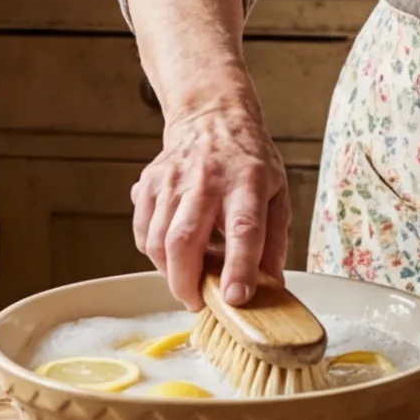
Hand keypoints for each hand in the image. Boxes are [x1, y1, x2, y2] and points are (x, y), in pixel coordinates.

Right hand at [130, 99, 289, 310]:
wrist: (212, 117)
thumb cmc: (248, 161)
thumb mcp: (277, 194)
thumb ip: (275, 242)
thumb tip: (274, 287)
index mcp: (248, 182)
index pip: (243, 229)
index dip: (239, 267)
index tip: (236, 298)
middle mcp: (207, 180)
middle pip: (185, 239)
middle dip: (187, 282)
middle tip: (198, 302)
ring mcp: (173, 180)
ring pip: (157, 240)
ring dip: (170, 272)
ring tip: (188, 279)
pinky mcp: (149, 184)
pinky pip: (142, 232)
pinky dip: (153, 255)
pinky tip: (172, 255)